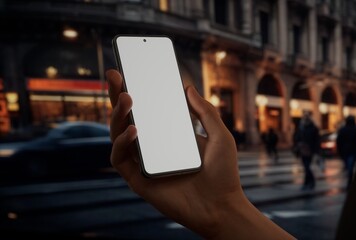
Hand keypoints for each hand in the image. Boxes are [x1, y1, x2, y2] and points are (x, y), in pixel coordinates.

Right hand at [106, 69, 293, 238]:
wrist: (222, 206)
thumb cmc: (223, 173)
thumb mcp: (220, 135)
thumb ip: (204, 111)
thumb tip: (188, 87)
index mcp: (170, 135)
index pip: (148, 109)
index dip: (137, 90)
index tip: (129, 70)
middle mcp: (154, 147)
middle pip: (128, 118)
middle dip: (118, 95)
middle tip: (116, 74)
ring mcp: (144, 162)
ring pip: (118, 135)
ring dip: (118, 115)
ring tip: (128, 98)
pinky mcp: (138, 180)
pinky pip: (120, 159)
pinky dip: (122, 143)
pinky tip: (134, 130)